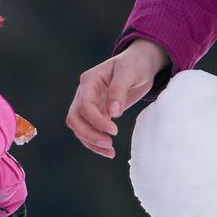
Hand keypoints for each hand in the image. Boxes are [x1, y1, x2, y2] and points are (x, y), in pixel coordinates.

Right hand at [67, 39, 171, 156]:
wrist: (141, 63)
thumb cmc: (135, 64)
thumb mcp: (129, 72)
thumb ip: (119, 90)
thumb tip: (113, 113)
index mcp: (90, 80)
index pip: (85, 105)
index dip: (96, 120)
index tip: (114, 131)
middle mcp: (85, 93)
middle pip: (75, 118)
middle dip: (89, 134)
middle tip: (108, 145)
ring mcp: (90, 103)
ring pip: (79, 127)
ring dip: (91, 141)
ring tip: (110, 152)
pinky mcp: (98, 112)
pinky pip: (90, 129)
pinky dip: (96, 141)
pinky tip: (109, 150)